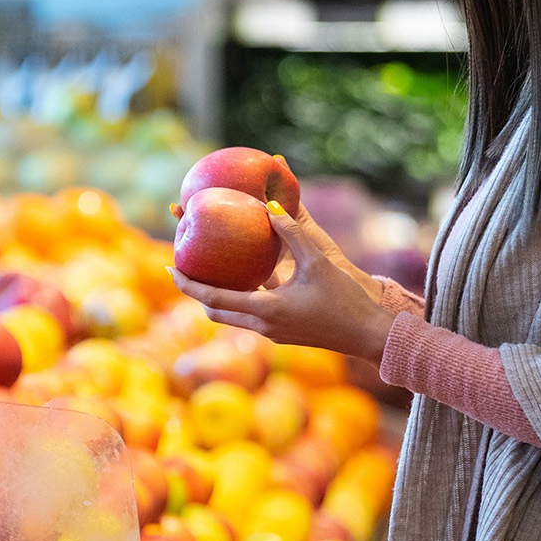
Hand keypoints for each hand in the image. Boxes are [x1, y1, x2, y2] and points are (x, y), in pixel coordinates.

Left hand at [172, 201, 397, 363]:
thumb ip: (292, 231)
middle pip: (215, 311)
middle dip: (196, 289)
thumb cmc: (347, 299)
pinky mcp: (285, 332)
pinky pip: (253, 312)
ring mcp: (273, 332)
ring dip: (218, 294)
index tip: (168, 267)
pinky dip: (243, 295)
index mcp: (265, 311)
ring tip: (212, 265)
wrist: (371, 335)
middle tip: (185, 264)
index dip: (187, 283)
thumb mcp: (318, 260)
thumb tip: (268, 205)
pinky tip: (249, 270)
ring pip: (233, 314)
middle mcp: (263, 326)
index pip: (212, 299)